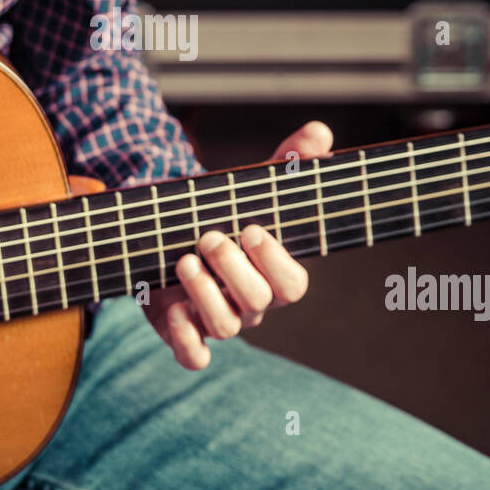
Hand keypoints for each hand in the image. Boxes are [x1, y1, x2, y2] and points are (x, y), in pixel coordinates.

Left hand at [143, 121, 332, 369]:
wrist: (171, 235)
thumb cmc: (223, 214)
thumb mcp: (253, 186)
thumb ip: (287, 162)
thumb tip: (318, 133)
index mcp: (274, 273)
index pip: (293, 284)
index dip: (276, 261)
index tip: (252, 228)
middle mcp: (251, 303)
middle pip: (260, 303)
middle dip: (235, 270)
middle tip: (210, 236)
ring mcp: (218, 320)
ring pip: (228, 327)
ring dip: (206, 295)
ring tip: (184, 260)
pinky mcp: (184, 333)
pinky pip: (194, 356)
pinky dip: (186, 339)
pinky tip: (173, 309)